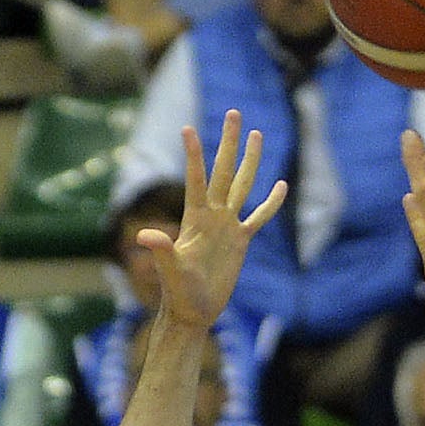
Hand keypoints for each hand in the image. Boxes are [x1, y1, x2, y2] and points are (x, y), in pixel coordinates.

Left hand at [133, 110, 286, 333]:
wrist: (193, 313)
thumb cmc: (179, 294)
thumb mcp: (171, 271)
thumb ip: (161, 250)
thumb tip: (143, 236)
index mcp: (195, 219)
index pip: (196, 180)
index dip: (193, 155)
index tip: (188, 128)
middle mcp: (212, 216)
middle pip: (224, 171)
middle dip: (229, 143)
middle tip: (234, 113)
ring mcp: (227, 226)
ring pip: (242, 186)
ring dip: (249, 161)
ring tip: (257, 133)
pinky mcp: (240, 241)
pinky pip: (259, 217)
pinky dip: (270, 203)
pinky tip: (281, 186)